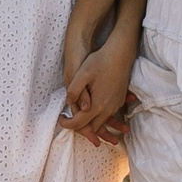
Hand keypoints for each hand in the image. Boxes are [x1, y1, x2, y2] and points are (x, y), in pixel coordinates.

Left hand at [60, 28, 136, 142]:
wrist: (121, 54)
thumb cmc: (100, 61)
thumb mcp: (82, 73)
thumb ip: (74, 90)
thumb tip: (69, 103)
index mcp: (98, 105)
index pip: (80, 123)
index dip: (67, 124)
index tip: (60, 118)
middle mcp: (108, 109)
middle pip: (91, 127)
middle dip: (79, 127)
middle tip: (68, 119)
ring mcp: (116, 105)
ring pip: (100, 122)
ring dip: (89, 123)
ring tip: (78, 116)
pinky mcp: (119, 101)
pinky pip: (107, 115)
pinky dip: (98, 116)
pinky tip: (91, 110)